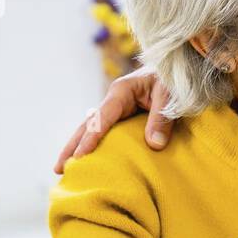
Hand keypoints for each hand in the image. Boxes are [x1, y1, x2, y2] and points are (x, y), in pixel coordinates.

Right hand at [54, 67, 172, 173]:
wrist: (179, 68)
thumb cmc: (175, 79)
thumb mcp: (172, 96)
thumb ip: (162, 118)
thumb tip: (153, 145)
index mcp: (121, 91)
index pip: (101, 119)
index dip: (90, 139)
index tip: (79, 157)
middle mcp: (114, 100)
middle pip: (87, 125)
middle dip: (72, 147)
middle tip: (57, 169)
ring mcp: (117, 108)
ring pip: (91, 129)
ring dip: (77, 147)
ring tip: (63, 169)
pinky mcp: (124, 116)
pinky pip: (105, 132)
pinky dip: (94, 145)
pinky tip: (88, 160)